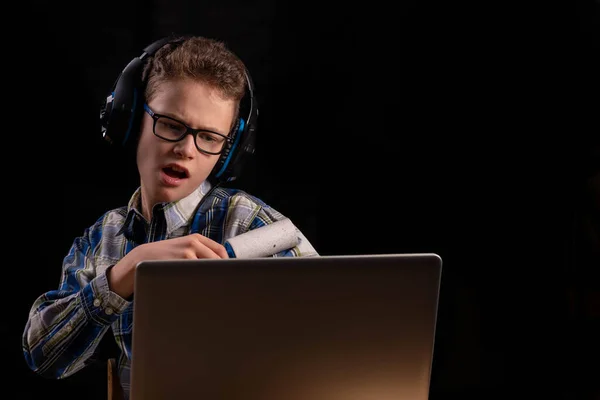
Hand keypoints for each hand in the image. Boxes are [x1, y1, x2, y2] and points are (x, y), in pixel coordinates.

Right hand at [107, 234, 227, 297]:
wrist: (140, 259)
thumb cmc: (165, 257)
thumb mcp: (183, 248)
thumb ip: (200, 254)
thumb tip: (222, 269)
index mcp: (197, 238)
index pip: (221, 251)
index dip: (228, 265)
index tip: (232, 276)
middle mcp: (194, 243)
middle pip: (218, 261)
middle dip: (223, 274)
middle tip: (228, 287)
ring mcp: (187, 253)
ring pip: (209, 268)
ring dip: (213, 280)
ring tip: (216, 292)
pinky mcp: (180, 263)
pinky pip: (196, 276)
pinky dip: (201, 283)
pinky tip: (202, 291)